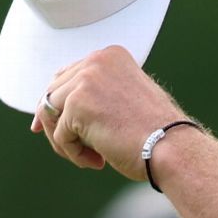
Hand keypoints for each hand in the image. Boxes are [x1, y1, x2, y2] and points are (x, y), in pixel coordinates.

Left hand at [32, 46, 187, 179]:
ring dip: (65, 141)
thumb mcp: (128, 99)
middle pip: (53, 93)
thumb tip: (54, 105)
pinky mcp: (76, 105)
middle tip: (74, 150)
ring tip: (91, 158)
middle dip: (57, 125)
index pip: (67, 76)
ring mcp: (85, 80)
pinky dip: (74, 154)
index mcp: (111, 56)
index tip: (46, 128)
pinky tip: (99, 162)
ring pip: (50, 114)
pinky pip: (60, 135)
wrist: (172, 148)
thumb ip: (99, 93)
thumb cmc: (157, 133)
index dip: (59, 104)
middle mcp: (96, 61)